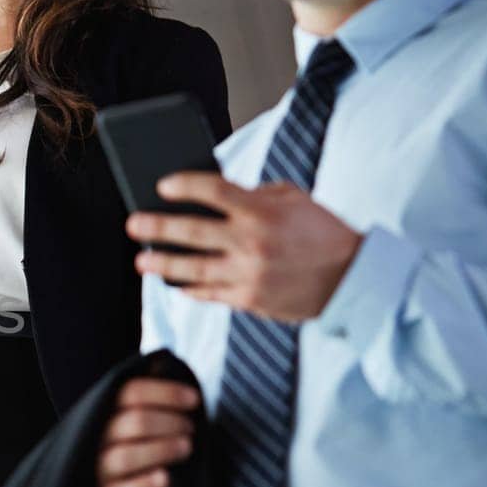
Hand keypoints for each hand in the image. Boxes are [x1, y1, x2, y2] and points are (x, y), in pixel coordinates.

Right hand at [97, 377, 199, 486]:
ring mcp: (96, 472)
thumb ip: (142, 395)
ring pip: (127, 456)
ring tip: (186, 448)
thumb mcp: (124, 418)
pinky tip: (166, 479)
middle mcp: (94, 439)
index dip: (165, 393)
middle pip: (133, 422)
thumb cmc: (120, 449)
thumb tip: (162, 361)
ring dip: (162, 449)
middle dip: (170, 422)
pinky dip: (146, 485)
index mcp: (100, 412)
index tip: (194, 399)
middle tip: (191, 427)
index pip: (130, 393)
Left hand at [125, 172, 362, 321]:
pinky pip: (210, 294)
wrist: (352, 277)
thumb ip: (254, 195)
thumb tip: (213, 194)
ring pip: (193, 269)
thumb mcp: (293, 199)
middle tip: (133, 224)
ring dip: (162, 265)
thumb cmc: (321, 231)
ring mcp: (249, 274)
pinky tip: (173, 286)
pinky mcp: (250, 300)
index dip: (184, 186)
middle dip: (157, 228)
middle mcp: (252, 243)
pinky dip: (190, 289)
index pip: (213, 190)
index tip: (162, 186)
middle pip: (192, 232)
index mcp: (262, 212)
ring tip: (142, 262)